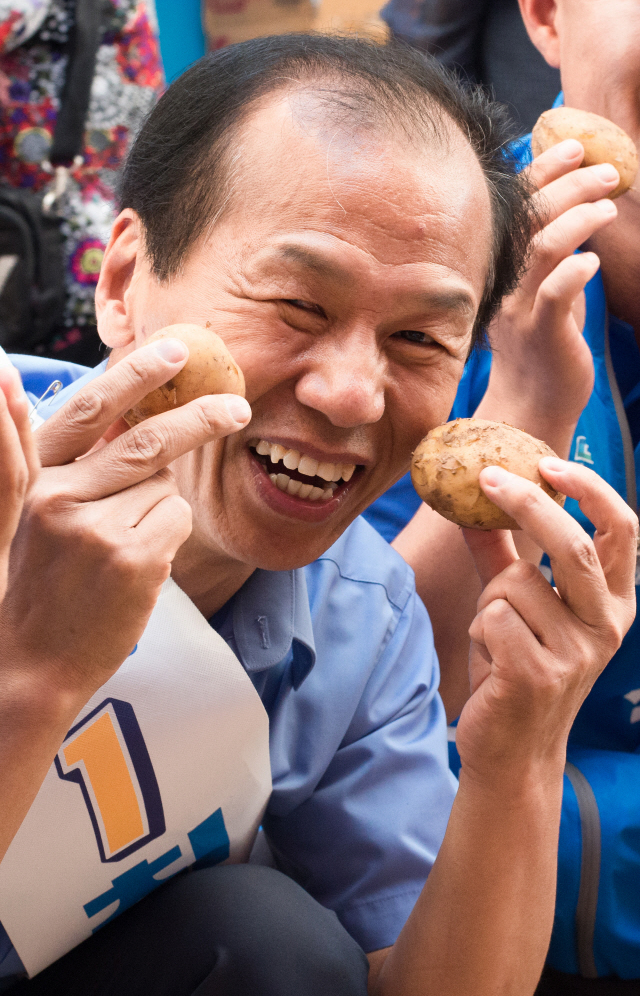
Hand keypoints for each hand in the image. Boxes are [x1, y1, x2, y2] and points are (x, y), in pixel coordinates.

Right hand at [0, 339, 250, 705]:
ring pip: (165, 487)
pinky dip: (169, 536)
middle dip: (199, 418)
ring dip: (160, 508)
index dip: (133, 375)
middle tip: (236, 406)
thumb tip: (129, 415)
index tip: (174, 349)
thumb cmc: (47, 583)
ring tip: (125, 546)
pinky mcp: (132, 559)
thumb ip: (74, 463)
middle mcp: (61, 496)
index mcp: (37, 479)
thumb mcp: (40, 515)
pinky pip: (177, 521)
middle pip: (148, 440)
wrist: (34, 660)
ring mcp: (97, 528)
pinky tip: (138, 567)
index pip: (89, 411)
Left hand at [456, 460, 636, 782]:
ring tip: (496, 639)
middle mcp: (607, 626)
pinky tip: (491, 663)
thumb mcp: (518, 606)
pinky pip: (493, 617)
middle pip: (576, 545)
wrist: (512, 750)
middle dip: (529, 503)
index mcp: (613, 602)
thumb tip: (475, 501)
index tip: (549, 462)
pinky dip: (480, 630)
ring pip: (516, 582)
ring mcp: (577, 653)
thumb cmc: (516, 668)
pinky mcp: (539, 674)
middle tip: (487, 477)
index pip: (624, 531)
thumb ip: (502, 556)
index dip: (592, 490)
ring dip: (489, 600)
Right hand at [476, 140, 619, 454]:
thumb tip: (581, 210)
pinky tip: (594, 261)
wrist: (528, 407)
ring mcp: (522, 307)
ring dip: (579, 218)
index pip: (518, 208)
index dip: (543, 171)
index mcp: (506, 268)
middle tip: (609, 172)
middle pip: (531, 217)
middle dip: (570, 185)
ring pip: (543, 247)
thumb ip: (554, 256)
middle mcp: (509, 282)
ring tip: (609, 205)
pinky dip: (575, 270)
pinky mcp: (543, 333)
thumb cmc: (542, 349)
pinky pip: (554, 294)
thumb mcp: (544, 293)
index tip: (573, 146)